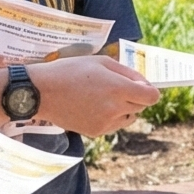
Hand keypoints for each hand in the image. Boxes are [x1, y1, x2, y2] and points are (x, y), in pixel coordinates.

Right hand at [29, 54, 160, 134]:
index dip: (149, 90)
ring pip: (129, 118)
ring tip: (104, 96)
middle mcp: (115, 108)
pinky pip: (114, 125)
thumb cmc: (71, 71)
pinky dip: (111, 117)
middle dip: (135, 97)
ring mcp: (105, 122)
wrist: (42, 92)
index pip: (151, 97)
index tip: (140, 86)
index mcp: (118, 88)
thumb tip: (145, 84)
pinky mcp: (96, 131)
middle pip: (141, 107)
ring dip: (124, 108)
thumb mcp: (101, 62)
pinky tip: (94, 105)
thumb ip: (128, 73)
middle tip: (116, 87)